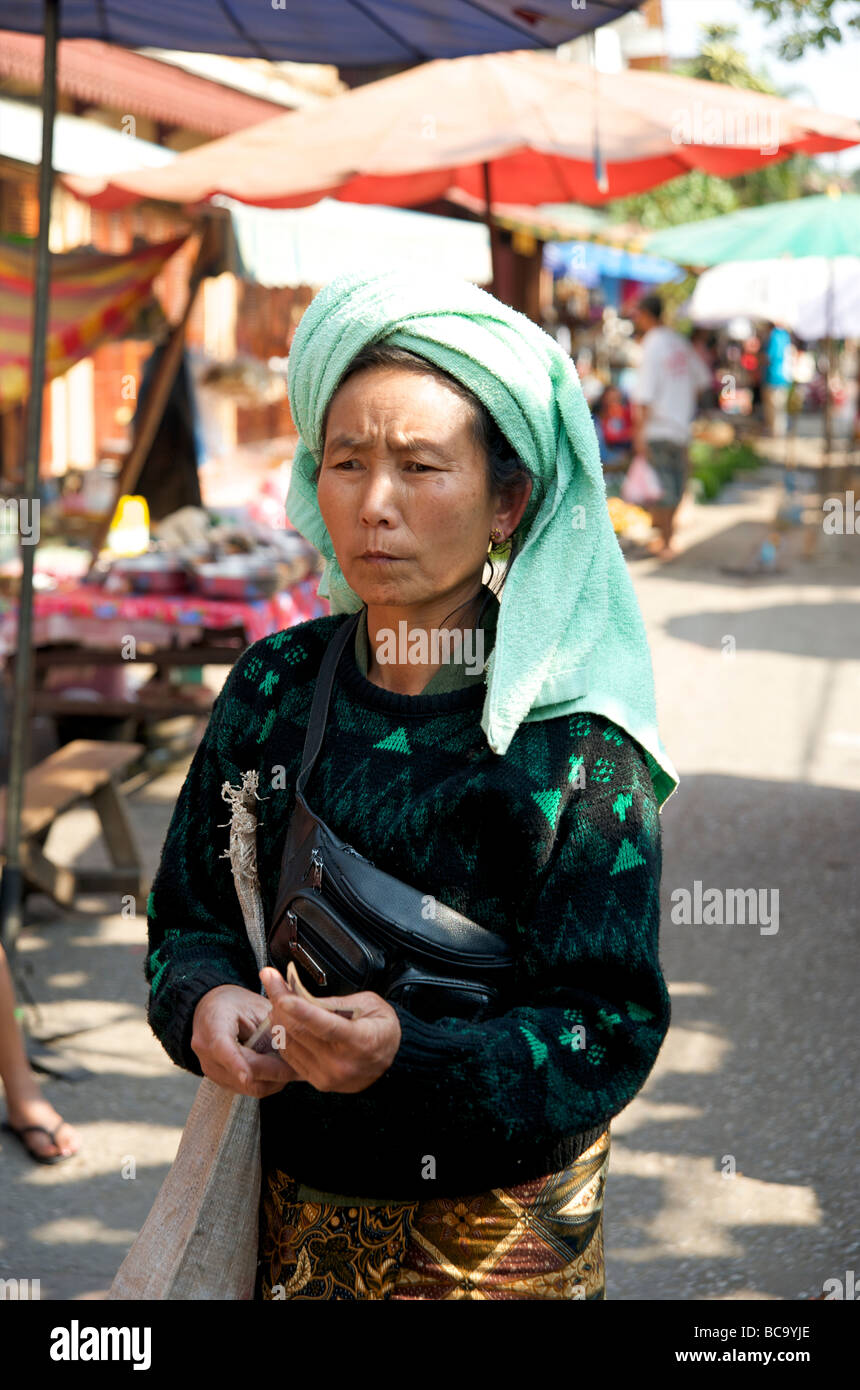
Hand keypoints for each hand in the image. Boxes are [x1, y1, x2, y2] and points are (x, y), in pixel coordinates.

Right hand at [191, 983, 299, 1097]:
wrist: (212, 1010)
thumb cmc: (236, 1004)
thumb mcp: (255, 1006)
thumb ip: (271, 1027)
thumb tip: (294, 1050)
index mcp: (213, 1025)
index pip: (222, 1048)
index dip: (235, 1063)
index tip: (246, 1076)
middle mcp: (206, 1052)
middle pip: (243, 1072)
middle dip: (275, 1072)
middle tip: (301, 1067)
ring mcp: (211, 1070)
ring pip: (248, 1086)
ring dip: (274, 1080)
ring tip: (294, 1068)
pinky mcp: (220, 1081)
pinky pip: (248, 1088)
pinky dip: (266, 1081)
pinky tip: (280, 1070)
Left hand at [259, 966, 401, 1093]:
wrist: (391, 1062)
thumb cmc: (382, 1029)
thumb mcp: (368, 1004)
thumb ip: (335, 1003)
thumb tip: (301, 994)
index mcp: (360, 1041)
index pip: (325, 1025)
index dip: (301, 1010)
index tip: (283, 996)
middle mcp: (341, 1063)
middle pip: (301, 1032)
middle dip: (280, 1003)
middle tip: (272, 981)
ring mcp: (328, 1075)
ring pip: (290, 1044)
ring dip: (278, 1018)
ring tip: (277, 999)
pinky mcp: (317, 1082)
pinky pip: (290, 1057)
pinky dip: (283, 1036)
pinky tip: (283, 1021)